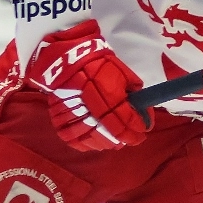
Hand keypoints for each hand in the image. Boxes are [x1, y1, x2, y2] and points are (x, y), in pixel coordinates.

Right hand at [28, 18, 149, 151]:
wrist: (69, 58)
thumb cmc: (100, 64)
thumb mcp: (123, 73)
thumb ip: (134, 93)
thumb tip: (143, 113)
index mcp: (109, 92)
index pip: (126, 119)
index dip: (137, 129)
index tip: (143, 131)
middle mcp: (91, 105)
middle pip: (111, 132)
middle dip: (125, 138)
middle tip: (132, 138)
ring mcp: (73, 113)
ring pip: (93, 138)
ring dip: (108, 143)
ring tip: (116, 141)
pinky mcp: (59, 118)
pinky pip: (73, 139)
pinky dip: (87, 144)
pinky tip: (97, 142)